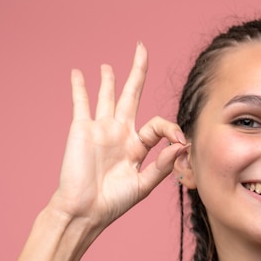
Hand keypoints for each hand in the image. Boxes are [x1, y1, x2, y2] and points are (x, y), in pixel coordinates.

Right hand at [49, 42, 187, 228]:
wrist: (85, 211)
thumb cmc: (113, 202)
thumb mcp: (144, 184)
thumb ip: (162, 164)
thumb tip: (182, 145)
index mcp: (137, 147)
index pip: (157, 126)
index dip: (171, 129)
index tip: (180, 140)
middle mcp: (120, 134)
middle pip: (131, 96)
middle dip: (137, 73)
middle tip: (141, 49)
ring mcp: (100, 129)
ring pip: (107, 96)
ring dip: (109, 79)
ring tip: (109, 65)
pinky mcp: (81, 129)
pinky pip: (81, 103)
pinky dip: (79, 88)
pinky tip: (78, 73)